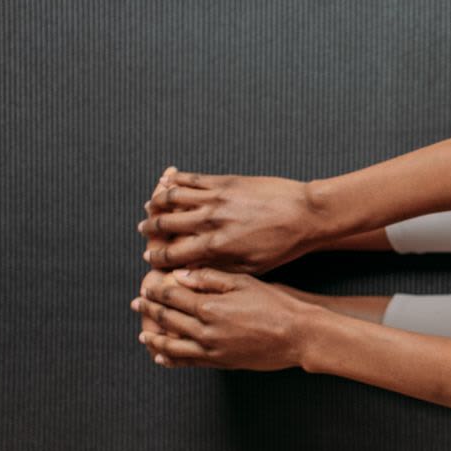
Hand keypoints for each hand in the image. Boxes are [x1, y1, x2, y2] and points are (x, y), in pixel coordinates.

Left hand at [131, 267, 321, 370]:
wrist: (298, 335)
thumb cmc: (276, 304)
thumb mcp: (244, 281)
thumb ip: (211, 278)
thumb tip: (181, 275)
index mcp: (210, 305)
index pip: (172, 296)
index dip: (156, 290)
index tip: (146, 286)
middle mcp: (205, 329)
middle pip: (168, 319)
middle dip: (149, 310)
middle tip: (137, 305)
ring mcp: (211, 349)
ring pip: (172, 344)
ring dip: (154, 338)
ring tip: (143, 335)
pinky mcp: (220, 362)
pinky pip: (188, 362)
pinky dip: (172, 358)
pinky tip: (163, 356)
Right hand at [139, 166, 326, 272]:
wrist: (306, 214)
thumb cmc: (283, 245)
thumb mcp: (251, 268)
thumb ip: (218, 269)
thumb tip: (192, 272)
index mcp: (216, 246)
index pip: (172, 253)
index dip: (157, 257)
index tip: (150, 259)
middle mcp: (210, 220)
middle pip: (165, 224)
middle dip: (150, 229)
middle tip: (144, 230)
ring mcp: (216, 197)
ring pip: (172, 197)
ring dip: (156, 202)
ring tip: (150, 206)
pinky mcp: (225, 181)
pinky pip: (191, 178)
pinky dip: (174, 180)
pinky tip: (167, 181)